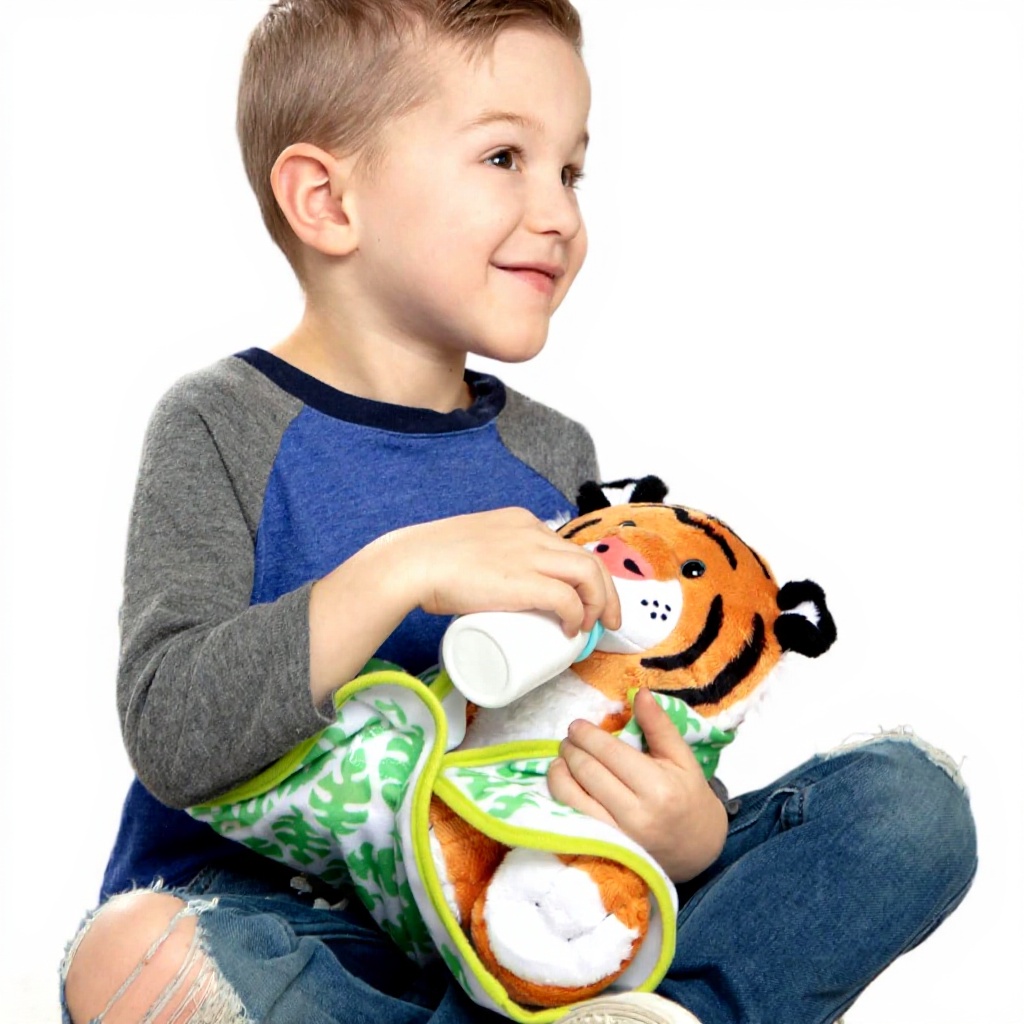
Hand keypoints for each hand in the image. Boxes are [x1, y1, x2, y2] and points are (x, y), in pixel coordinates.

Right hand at [383, 507, 621, 636]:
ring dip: (599, 603)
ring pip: (587, 574)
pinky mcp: (523, 580)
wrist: (411, 563)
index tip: (586, 599)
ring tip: (593, 628)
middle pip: (587, 559)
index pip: (567, 546)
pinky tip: (574, 629)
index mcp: (521, 521)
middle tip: (606, 620)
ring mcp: (529, 554)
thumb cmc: (428, 561)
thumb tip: (487, 588)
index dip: (584, 575)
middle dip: (605, 591)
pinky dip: (578, 614)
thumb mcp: (471, 547)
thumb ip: (483, 559)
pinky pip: (567, 597)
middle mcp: (532, 532)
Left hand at [546, 688, 727, 881]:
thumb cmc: (690, 799)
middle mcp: (635, 814)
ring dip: (559, 772)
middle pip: (588, 772)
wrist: (699, 850)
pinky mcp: (604, 850)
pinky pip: (572, 818)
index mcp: (658, 788)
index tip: (577, 725)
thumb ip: (659, 726)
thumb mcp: (682, 759)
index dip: (588, 735)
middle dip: (572, 749)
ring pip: (572, 797)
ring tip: (562, 758)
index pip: (610, 753)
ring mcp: (617, 836)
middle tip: (569, 739)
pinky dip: (562, 796)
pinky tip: (563, 782)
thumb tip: (639, 693)